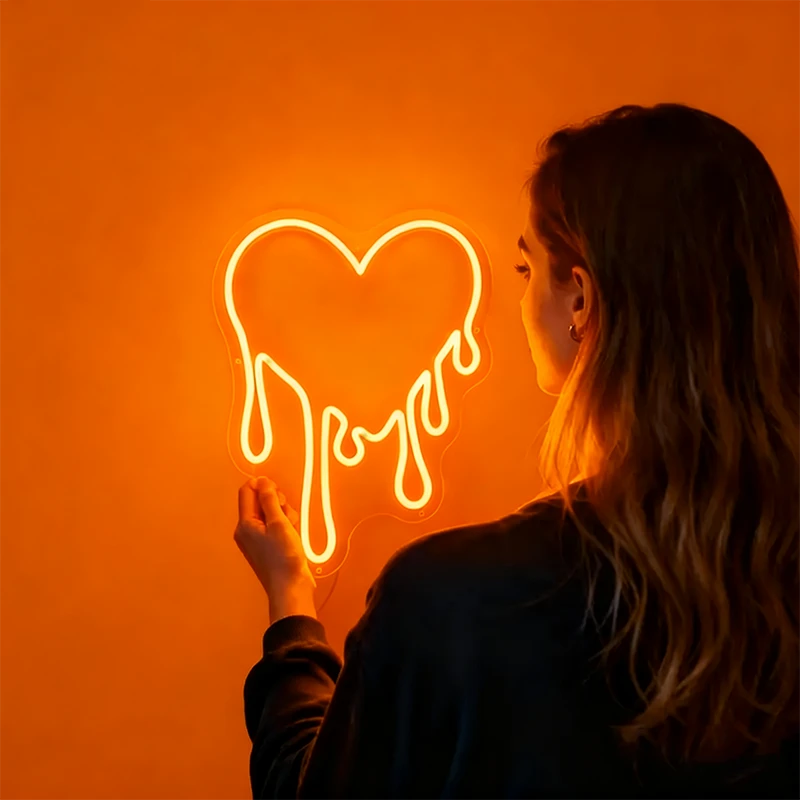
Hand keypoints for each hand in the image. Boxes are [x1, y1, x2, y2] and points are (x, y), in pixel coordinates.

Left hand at [234, 477, 316, 622]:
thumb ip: (269, 499)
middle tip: (286, 514)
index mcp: (244, 524)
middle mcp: (247, 530)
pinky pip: (276, 527)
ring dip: (285, 515)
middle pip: (261, 502)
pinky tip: (293, 537)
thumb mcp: (278, 523)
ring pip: (272, 513)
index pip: (246, 492)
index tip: (278, 492)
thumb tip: (261, 480)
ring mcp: (258, 539)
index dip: (262, 485)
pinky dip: (286, 527)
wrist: (291, 588)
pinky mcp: (269, 546)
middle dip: (277, 502)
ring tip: (292, 529)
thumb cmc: (284, 556)